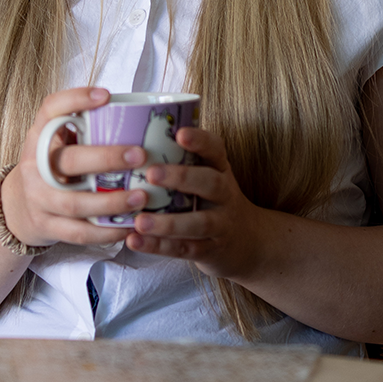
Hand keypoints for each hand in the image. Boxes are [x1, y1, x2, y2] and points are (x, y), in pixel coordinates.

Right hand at [0, 88, 150, 248]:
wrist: (16, 207)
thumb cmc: (53, 167)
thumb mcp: (59, 143)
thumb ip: (86, 129)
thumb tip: (140, 116)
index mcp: (40, 136)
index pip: (50, 109)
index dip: (76, 100)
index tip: (106, 95)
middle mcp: (35, 165)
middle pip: (68, 160)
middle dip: (106, 158)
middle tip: (140, 155)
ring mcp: (38, 198)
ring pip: (74, 202)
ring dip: (110, 202)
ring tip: (141, 197)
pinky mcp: (46, 225)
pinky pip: (78, 232)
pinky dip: (105, 231)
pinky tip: (128, 226)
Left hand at [121, 127, 265, 278]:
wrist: (247, 240)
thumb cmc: (214, 200)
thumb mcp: (208, 174)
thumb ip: (182, 158)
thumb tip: (136, 132)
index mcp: (221, 170)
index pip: (216, 150)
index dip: (200, 140)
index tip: (180, 133)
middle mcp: (225, 194)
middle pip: (210, 183)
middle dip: (182, 178)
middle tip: (151, 173)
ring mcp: (220, 224)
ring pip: (198, 223)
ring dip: (168, 223)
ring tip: (140, 221)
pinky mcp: (210, 249)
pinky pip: (185, 249)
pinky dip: (159, 246)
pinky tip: (135, 241)